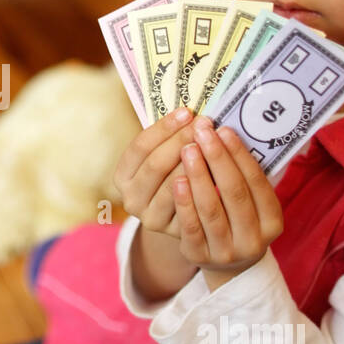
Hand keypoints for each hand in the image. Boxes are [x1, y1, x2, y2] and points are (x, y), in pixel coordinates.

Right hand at [113, 107, 202, 236]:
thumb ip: (170, 140)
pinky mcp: (172, 231)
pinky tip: (220, 169)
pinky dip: (205, 185)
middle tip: (205, 124)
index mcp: (123, 176)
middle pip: (156, 164)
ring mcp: (150, 217)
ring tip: (215, 142)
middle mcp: (131, 199)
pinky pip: (191, 205)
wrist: (182, 218)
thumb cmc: (174, 176)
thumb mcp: (164, 158)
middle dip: (182, 140)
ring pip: (174, 184)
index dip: (163, 128)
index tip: (187, 112)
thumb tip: (193, 114)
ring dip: (196, 161)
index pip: (140, 147)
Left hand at [173, 120, 283, 283]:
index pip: (257, 182)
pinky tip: (177, 180)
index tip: (223, 130)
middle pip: (234, 193)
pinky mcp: (199, 256)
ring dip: (198, 176)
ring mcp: (226, 252)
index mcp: (272, 221)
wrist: (226, 262)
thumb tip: (226, 133)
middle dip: (217, 159)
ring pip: (211, 209)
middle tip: (202, 132)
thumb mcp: (251, 203)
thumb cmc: (237, 218)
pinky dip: (184, 202)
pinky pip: (191, 227)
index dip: (240, 155)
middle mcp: (253, 240)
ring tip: (187, 149)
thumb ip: (244, 176)